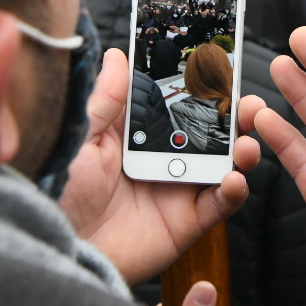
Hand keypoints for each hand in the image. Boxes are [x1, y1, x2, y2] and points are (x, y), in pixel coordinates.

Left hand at [60, 49, 260, 284]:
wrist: (58, 249)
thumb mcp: (80, 138)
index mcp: (137, 134)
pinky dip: (234, 191)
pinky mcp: (185, 222)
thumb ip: (105, 99)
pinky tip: (233, 179)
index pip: (178, 102)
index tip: (223, 65)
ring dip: (244, 148)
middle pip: (211, 131)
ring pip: (224, 163)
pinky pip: (219, 204)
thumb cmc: (57, 195)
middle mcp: (163, 158)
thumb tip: (118, 56)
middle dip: (235, 114)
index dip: (203, 86)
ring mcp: (177, 189)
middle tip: (248, 103)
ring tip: (247, 141)